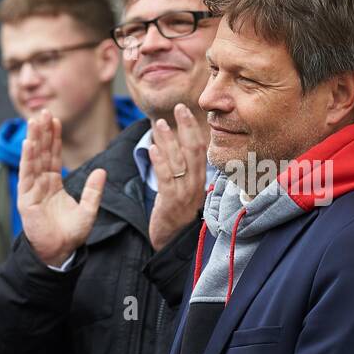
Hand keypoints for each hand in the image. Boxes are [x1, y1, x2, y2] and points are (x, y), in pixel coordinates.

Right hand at [18, 112, 105, 267]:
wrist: (59, 252)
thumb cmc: (71, 234)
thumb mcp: (88, 210)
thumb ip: (94, 190)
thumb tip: (102, 171)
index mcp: (53, 184)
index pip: (53, 156)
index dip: (54, 138)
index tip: (56, 120)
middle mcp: (41, 184)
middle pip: (41, 153)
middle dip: (42, 132)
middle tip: (43, 112)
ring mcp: (32, 190)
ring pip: (33, 160)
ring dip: (34, 140)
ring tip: (35, 121)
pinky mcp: (26, 199)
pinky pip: (27, 175)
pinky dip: (28, 159)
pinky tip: (29, 143)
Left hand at [148, 102, 209, 251]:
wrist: (171, 245)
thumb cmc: (175, 218)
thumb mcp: (183, 193)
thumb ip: (184, 174)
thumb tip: (179, 152)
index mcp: (200, 180)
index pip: (200, 149)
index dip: (194, 129)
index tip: (187, 111)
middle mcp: (196, 184)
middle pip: (194, 150)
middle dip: (187, 127)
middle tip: (179, 108)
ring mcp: (185, 194)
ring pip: (179, 162)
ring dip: (169, 140)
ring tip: (160, 123)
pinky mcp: (171, 203)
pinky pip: (167, 179)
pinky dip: (160, 162)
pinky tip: (153, 148)